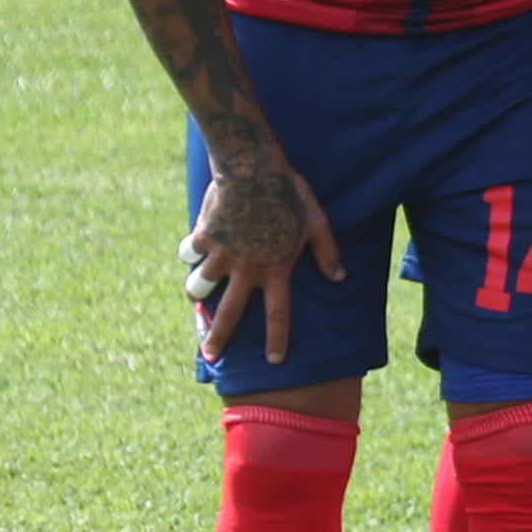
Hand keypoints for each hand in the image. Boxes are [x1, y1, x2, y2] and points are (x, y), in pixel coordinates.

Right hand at [184, 152, 342, 363]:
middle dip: (219, 338)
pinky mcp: (203, 238)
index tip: (274, 360)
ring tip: (196, 297)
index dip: (278, 339)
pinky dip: (191, 254)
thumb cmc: (290, 195)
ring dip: (197, 294)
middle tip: (211, 356)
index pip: (278, 314)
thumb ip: (327, 253)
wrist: (253, 171)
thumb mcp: (317, 223)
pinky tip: (193, 252)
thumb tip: (340, 277)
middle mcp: (245, 270)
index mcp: (275, 270)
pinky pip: (191, 253)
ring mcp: (221, 255)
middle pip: (230, 314)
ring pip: (200, 286)